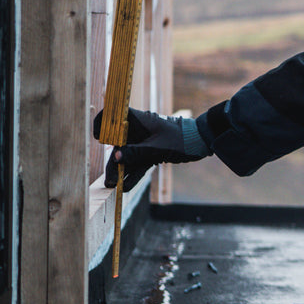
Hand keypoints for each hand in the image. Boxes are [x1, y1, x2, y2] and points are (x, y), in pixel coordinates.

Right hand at [92, 108, 209, 190]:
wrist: (202, 142)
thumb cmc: (182, 139)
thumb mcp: (158, 148)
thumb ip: (136, 153)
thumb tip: (115, 157)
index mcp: (139, 120)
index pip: (114, 116)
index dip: (103, 124)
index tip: (100, 139)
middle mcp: (138, 130)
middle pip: (118, 144)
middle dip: (112, 162)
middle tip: (109, 180)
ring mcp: (144, 142)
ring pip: (127, 157)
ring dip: (120, 171)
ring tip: (113, 186)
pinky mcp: (150, 153)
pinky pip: (138, 164)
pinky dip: (133, 174)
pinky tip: (125, 187)